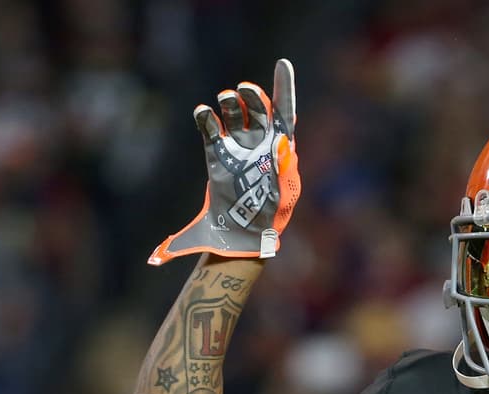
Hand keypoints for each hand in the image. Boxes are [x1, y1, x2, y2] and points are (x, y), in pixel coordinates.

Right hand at [149, 59, 299, 263]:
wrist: (242, 235)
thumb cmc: (267, 217)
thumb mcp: (280, 193)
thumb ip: (282, 167)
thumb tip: (281, 142)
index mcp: (281, 149)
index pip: (285, 112)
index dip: (284, 88)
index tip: (283, 63)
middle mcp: (260, 145)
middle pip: (257, 110)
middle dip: (252, 97)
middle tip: (243, 90)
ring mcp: (239, 149)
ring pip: (235, 116)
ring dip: (231, 104)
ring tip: (225, 99)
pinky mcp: (217, 156)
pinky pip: (211, 130)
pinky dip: (207, 119)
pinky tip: (203, 112)